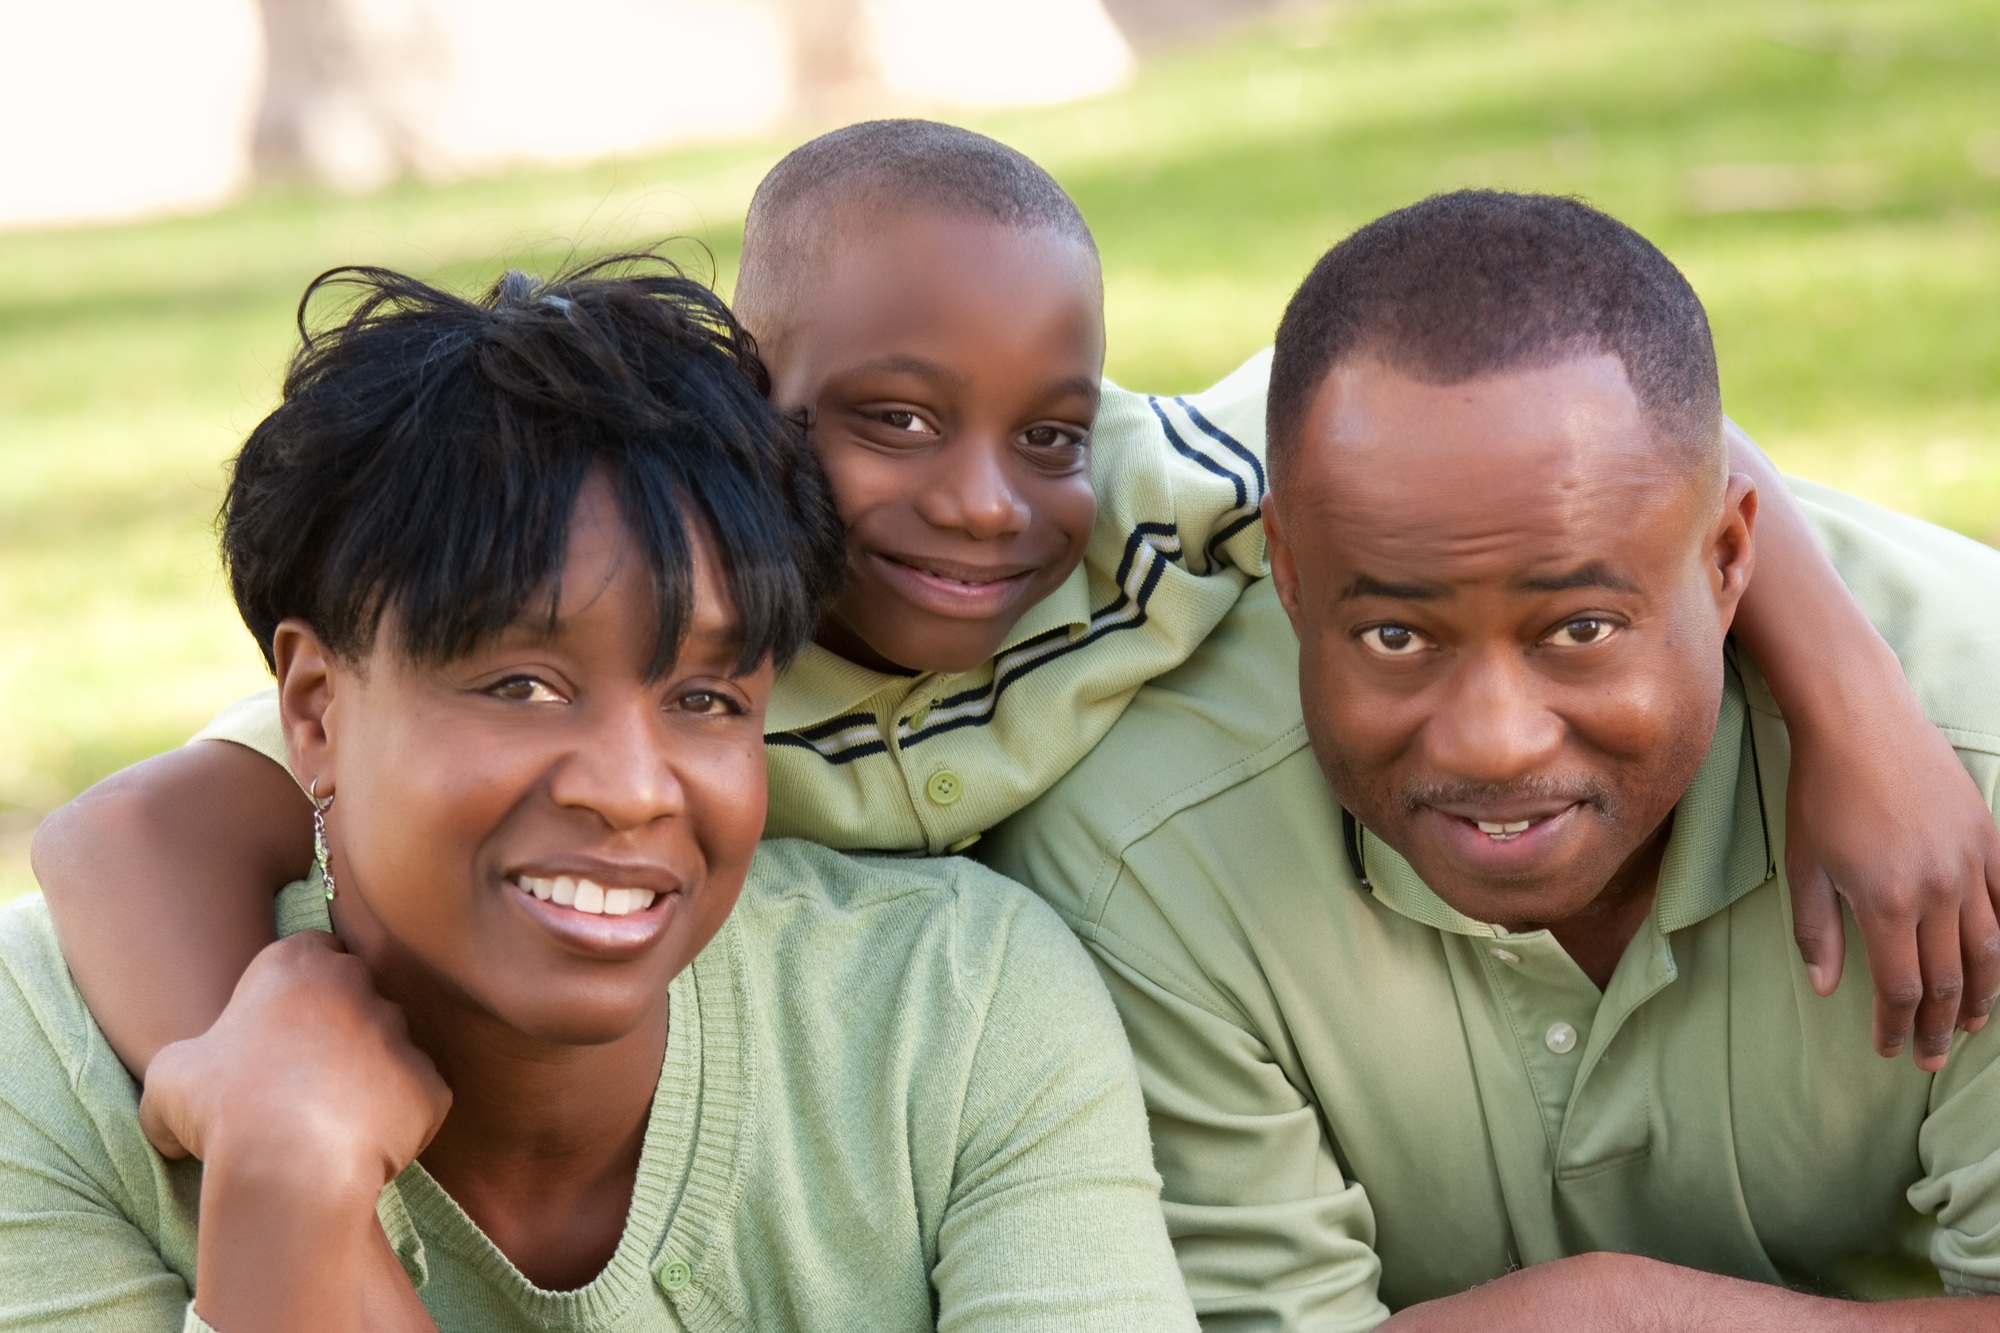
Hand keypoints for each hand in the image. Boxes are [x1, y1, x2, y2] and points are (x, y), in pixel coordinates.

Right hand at [143, 931, 450, 1332]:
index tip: (280, 1025)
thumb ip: (182, 1070)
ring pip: (391, 1044)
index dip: (298, 988)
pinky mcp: (430, 1082)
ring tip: (330, 1118)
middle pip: (357, 995)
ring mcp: (401, 1032)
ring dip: (369, 1072)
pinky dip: (397, 1117)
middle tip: (304, 1077)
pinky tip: (362, 1146)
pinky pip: (417, 1096)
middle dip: (338, 1026)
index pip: (312, 952)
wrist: (289, 1164)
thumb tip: (173, 1119)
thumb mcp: (169, 1078)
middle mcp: (358, 984)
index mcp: (296, 963)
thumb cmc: (222, 1108)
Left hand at [1784, 692, 1999, 1070]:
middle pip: (1948, 978)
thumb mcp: (1803, 865)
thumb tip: (1826, 989)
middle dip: (1938, 1025)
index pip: (1899, 987)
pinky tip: (1998, 961)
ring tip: (1970, 1024)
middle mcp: (1938, 890)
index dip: (1895, 1026)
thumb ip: (1816, 931)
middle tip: (1931, 1057)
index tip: (1889, 1050)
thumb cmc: (1821, 792)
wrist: (1862, 723)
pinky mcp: (1988, 838)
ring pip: (1989, 947)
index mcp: (1886, 902)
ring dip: (1982, 993)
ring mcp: (1970, 863)